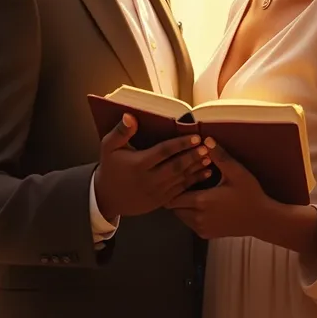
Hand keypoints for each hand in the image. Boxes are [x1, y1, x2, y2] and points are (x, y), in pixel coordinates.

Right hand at [94, 114, 210, 219]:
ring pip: (180, 180)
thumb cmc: (110, 168)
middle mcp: (148, 180)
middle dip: (192, 156)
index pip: (163, 152)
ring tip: (210, 158)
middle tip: (207, 147)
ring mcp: (155, 193)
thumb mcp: (108, 147)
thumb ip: (121, 132)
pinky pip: (180, 191)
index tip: (195, 137)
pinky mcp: (160, 202)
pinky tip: (205, 174)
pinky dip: (193, 182)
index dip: (180, 144)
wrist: (106, 198)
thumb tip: (130, 116)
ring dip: (196, 169)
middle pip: (175, 167)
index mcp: (138, 164)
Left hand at [167, 138, 268, 238]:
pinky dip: (189, 213)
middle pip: (173, 206)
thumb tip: (206, 140)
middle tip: (183, 180)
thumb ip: (219, 156)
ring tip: (192, 189)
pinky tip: (200, 202)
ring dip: (182, 203)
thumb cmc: (249, 194)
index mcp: (201, 201)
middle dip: (176, 193)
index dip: (173, 184)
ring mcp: (201, 228)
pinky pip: (189, 222)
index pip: (173, 195)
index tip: (178, 174)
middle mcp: (197, 217)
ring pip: (180, 215)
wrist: (262, 219)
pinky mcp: (206, 234)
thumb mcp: (236, 172)